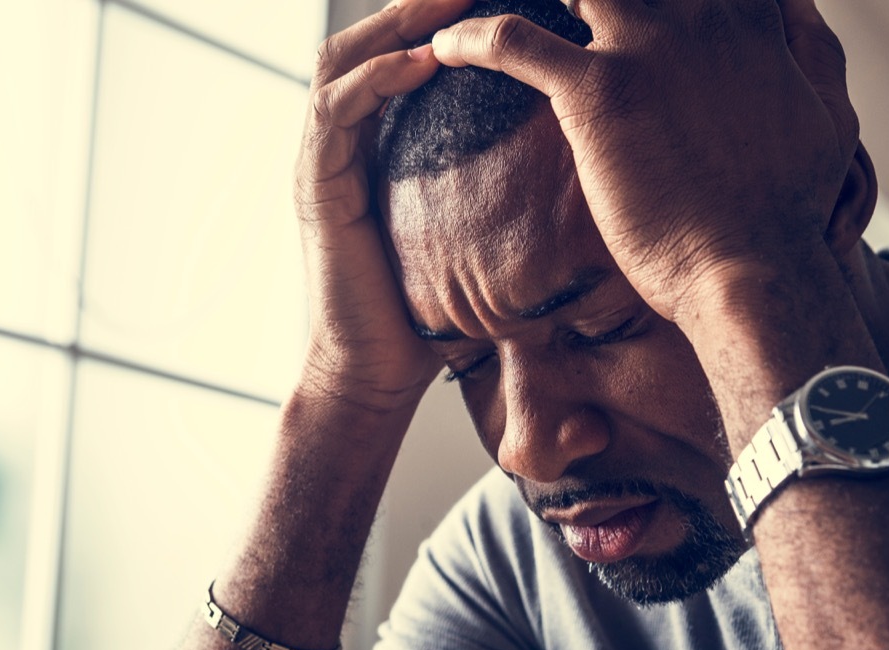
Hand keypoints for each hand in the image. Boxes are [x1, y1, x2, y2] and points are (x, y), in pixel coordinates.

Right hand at [294, 0, 474, 410]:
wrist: (375, 373)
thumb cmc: (426, 313)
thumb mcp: (468, 237)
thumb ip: (494, 195)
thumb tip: (574, 172)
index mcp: (372, 148)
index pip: (395, 57)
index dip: (436, 21)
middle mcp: (340, 145)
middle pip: (366, 42)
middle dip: (417, 6)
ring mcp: (322, 163)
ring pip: (341, 62)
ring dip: (395, 25)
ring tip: (449, 3)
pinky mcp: (314, 188)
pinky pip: (336, 113)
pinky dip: (377, 79)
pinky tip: (422, 61)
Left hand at [426, 0, 859, 325]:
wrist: (754, 269)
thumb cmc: (790, 208)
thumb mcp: (829, 112)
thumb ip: (809, 49)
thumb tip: (795, 12)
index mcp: (748, 13)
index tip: (604, 8)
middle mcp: (699, 11)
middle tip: (557, 9)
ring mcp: (647, 45)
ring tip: (467, 10)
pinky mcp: (599, 92)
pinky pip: (513, 42)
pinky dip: (472, 39)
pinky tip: (446, 50)